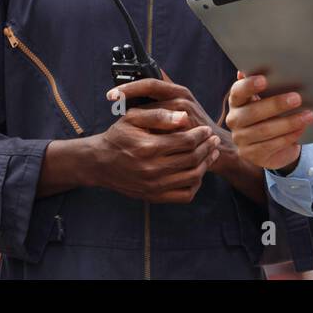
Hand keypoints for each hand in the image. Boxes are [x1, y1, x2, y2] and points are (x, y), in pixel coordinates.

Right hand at [90, 101, 219, 202]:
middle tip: (212, 140)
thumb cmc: (118, 136)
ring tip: (210, 153)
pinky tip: (198, 171)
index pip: (186, 141)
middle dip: (207, 147)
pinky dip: (196, 184)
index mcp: (148, 147)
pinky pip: (184, 195)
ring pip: (192, 177)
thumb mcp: (133, 118)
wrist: (100, 162)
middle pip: (192, 159)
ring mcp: (154, 186)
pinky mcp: (154, 197)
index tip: (206, 129)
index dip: (200, 134)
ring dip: (206, 164)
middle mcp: (152, 169)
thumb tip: (184, 116)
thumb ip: (159, 116)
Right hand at [225, 70, 312, 171]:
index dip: (249, 86)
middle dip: (276, 105)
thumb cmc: (271, 115)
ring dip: (288, 122)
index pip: (238, 92)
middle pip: (252, 112)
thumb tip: (260, 68)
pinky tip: (301, 130)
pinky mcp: (250, 154)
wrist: (272, 145)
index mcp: (236, 101)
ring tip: (308, 115)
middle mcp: (234, 120)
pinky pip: (271, 145)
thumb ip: (266, 86)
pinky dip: (288, 137)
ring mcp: (240, 139)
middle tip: (297, 98)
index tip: (264, 80)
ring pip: (264, 130)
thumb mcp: (268, 100)